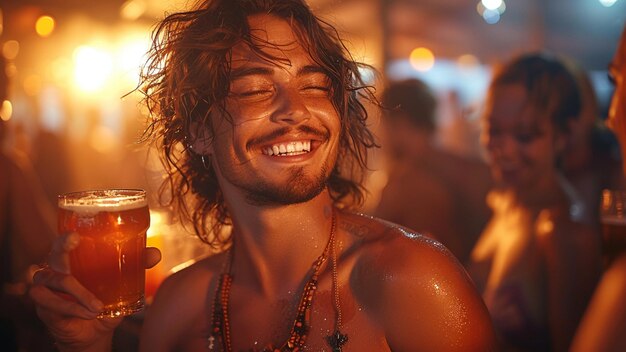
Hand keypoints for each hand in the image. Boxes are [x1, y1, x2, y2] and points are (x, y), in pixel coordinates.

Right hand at [29, 233, 161, 351]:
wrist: (94, 329)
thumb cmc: (105, 299)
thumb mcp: (122, 282)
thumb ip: (137, 265)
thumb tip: (156, 254)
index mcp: (73, 256)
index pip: (65, 240)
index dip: (67, 236)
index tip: (76, 236)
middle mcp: (56, 267)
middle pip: (54, 254)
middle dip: (64, 250)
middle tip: (74, 251)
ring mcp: (46, 285)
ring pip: (57, 281)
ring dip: (79, 294)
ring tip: (98, 307)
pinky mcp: (43, 305)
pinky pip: (50, 302)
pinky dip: (71, 308)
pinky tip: (86, 313)